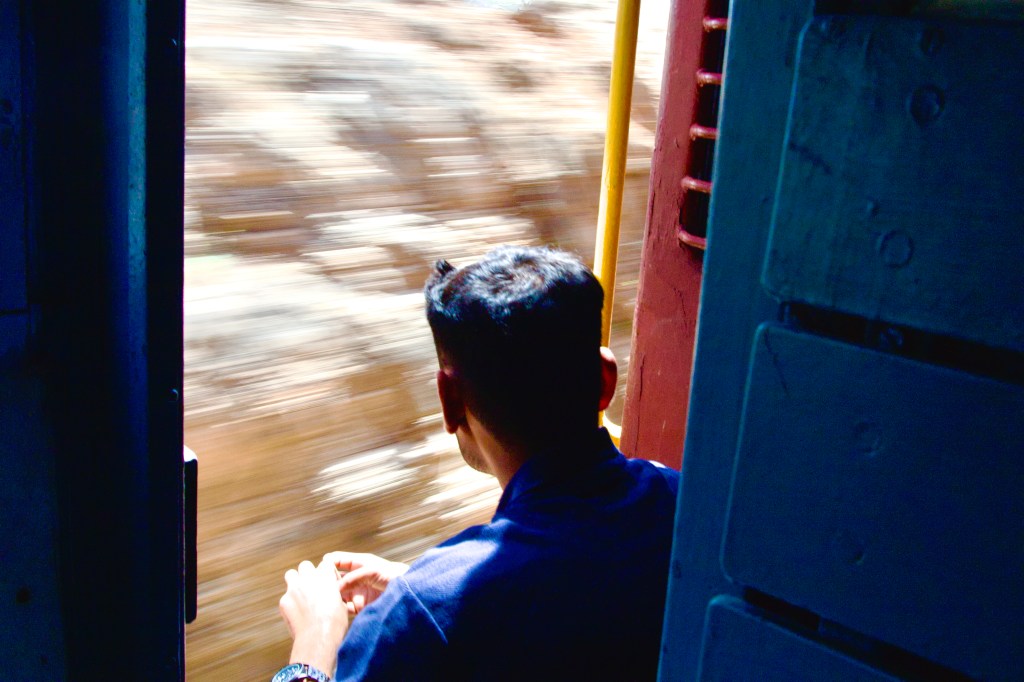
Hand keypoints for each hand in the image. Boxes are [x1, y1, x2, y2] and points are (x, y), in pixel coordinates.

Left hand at [279, 557, 349, 675]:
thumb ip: (332, 593)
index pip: (325, 563)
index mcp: (326, 577)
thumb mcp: (341, 604)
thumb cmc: (334, 623)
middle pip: (305, 565)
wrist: (318, 638)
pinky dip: (290, 602)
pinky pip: (286, 596)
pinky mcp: (284, 600)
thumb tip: (329, 595)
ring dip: (295, 581)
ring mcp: (294, 588)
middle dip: (308, 573)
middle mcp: (309, 578)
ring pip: (291, 574)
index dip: (326, 572)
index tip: (327, 581)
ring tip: (300, 595)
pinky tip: (297, 614)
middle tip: (311, 586)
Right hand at [326, 551, 409, 614]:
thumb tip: (336, 587)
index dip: (328, 563)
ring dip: (331, 596)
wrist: (408, 594)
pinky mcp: (359, 607)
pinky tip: (334, 609)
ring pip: (337, 594)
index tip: (319, 569)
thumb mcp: (373, 571)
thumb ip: (354, 577)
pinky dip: (338, 609)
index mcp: (358, 563)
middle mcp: (355, 577)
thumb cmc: (395, 576)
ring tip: (323, 599)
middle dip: (326, 581)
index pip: (338, 559)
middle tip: (317, 586)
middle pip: (334, 578)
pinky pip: (344, 608)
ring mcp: (356, 592)